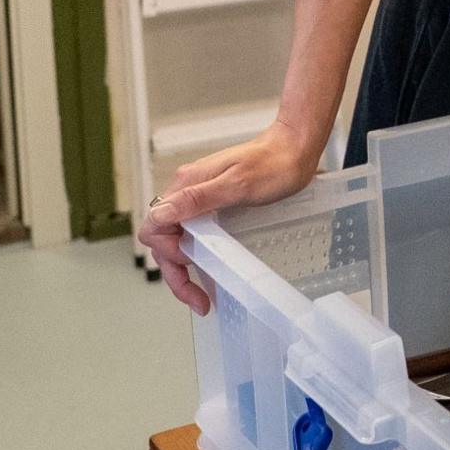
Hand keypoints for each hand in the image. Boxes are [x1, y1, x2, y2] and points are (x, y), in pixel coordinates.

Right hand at [138, 118, 326, 314]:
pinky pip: (194, 232)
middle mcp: (187, 190)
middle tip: (198, 300)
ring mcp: (199, 196)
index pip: (155, 227)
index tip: (190, 269)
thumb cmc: (273, 164)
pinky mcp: (213, 202)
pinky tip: (209, 271)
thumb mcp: (237, 185)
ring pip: (177, 239)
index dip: (168, 255)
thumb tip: (159, 214)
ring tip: (201, 296)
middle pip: (163, 239)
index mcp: (186, 184)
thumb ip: (196, 199)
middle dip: (175, 273)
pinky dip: (196, 255)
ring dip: (183, 269)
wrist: (295, 149)